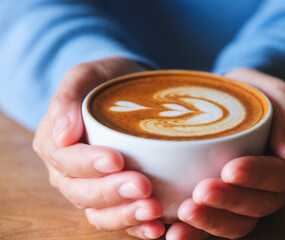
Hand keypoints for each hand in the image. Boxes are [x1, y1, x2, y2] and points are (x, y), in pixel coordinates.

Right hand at [33, 57, 165, 238]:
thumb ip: (67, 98)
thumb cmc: (106, 81)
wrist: (129, 93)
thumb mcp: (87, 75)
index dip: (88, 164)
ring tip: (154, 210)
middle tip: (143, 186)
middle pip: (82, 191)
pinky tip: (156, 226)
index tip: (116, 159)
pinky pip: (119, 218)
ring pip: (99, 213)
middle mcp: (69, 171)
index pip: (65, 160)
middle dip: (112, 192)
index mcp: (55, 143)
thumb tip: (62, 134)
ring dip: (126, 215)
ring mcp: (91, 187)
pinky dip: (136, 226)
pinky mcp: (114, 198)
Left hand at [165, 68, 284, 239]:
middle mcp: (273, 188)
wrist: (223, 104)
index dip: (258, 176)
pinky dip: (196, 234)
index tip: (230, 170)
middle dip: (230, 201)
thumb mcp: (271, 91)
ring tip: (185, 214)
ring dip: (211, 222)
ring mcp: (248, 201)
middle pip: (259, 205)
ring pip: (237, 223)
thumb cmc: (249, 95)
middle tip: (201, 191)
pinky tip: (174, 233)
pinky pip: (214, 227)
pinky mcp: (224, 207)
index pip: (281, 176)